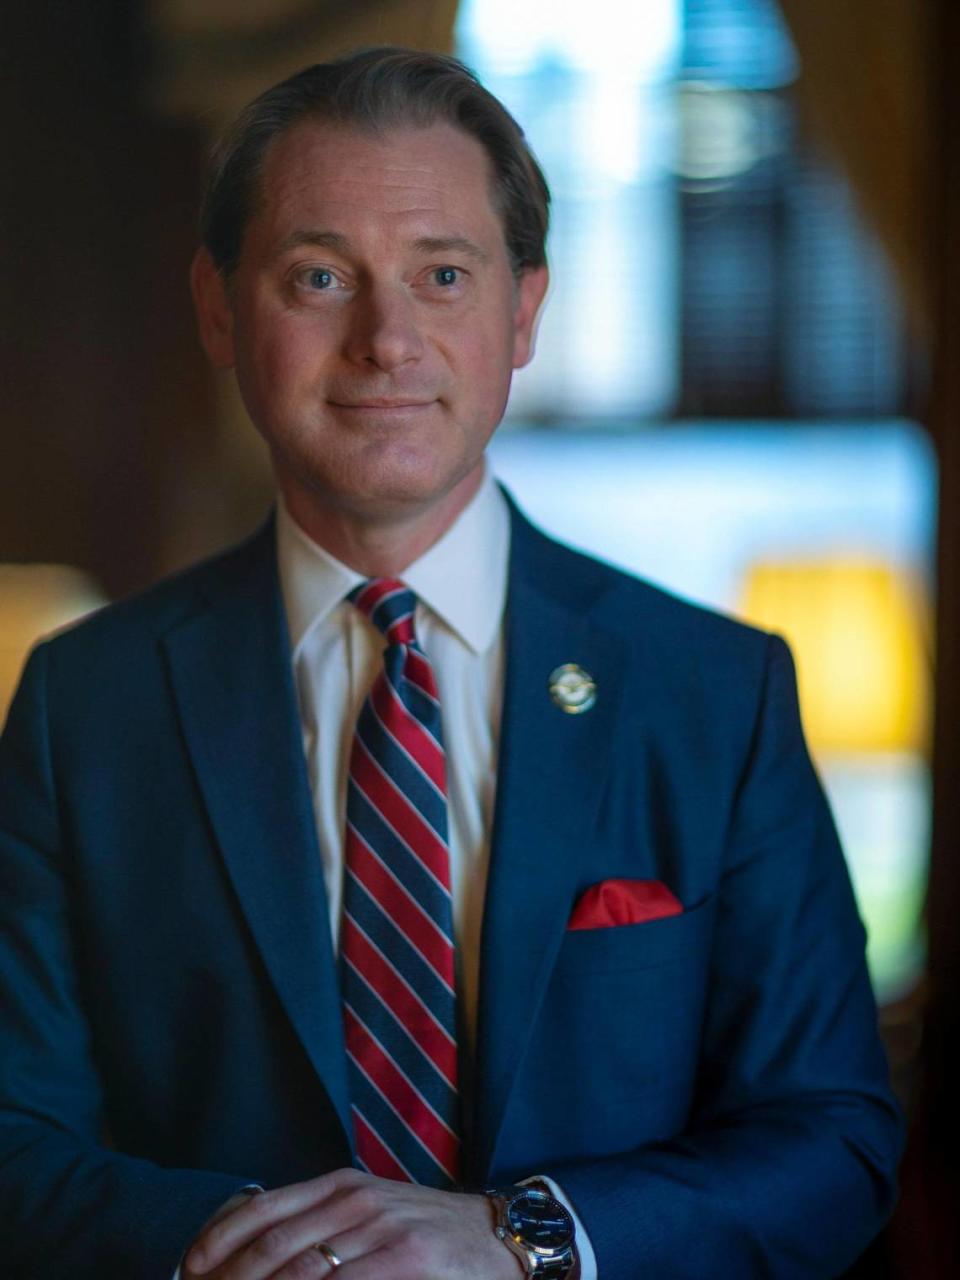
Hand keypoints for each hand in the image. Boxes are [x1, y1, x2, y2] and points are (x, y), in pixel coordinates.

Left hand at [183, 1168, 523, 1279]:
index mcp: (340, 1186)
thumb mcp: (370, 1214)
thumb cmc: (426, 1233)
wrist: (497, 1237)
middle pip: (272, 1243)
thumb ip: (321, 1226)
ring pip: (300, 1269)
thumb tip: (260, 1257)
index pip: (263, 1207)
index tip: (189, 1268)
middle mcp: (355, 1200)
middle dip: (231, 1278)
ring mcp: (381, 1229)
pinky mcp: (406, 1260)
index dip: (219, 1239)